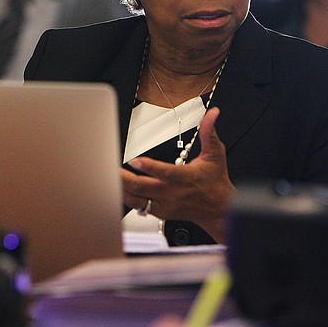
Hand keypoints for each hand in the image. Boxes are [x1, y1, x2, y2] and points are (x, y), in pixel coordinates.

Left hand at [120, 107, 234, 241]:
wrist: (218, 209)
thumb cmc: (215, 181)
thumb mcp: (215, 154)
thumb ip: (209, 133)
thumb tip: (212, 114)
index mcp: (184, 177)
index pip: (164, 173)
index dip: (149, 167)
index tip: (135, 161)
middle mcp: (172, 192)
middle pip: (143, 187)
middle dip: (124, 178)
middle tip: (110, 169)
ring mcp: (164, 204)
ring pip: (137, 199)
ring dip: (121, 189)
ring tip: (109, 178)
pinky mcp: (160, 212)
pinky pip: (139, 207)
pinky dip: (126, 198)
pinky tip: (117, 189)